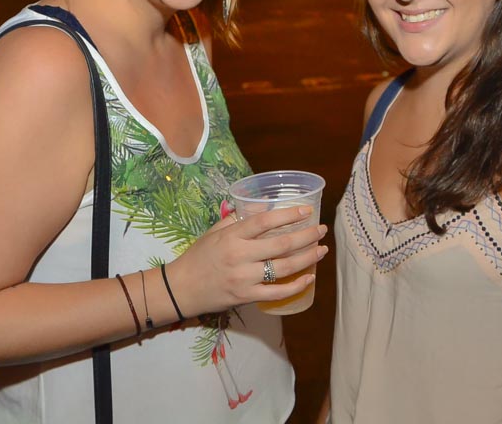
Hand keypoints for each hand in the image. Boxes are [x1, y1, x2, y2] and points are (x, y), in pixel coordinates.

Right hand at [167, 205, 327, 315]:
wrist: (181, 289)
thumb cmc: (198, 256)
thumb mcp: (214, 232)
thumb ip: (237, 218)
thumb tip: (263, 205)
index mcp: (232, 236)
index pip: (264, 222)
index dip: (288, 215)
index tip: (306, 211)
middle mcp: (240, 256)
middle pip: (281, 245)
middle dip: (306, 236)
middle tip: (321, 230)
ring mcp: (244, 278)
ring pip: (283, 268)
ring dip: (307, 258)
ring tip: (321, 250)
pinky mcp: (246, 297)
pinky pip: (276, 293)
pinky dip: (296, 286)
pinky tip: (309, 278)